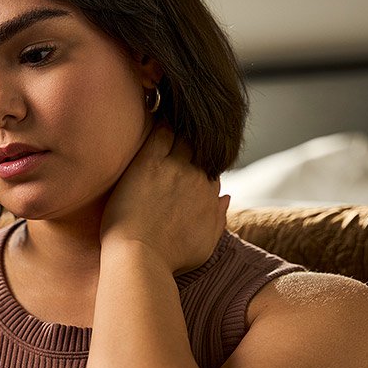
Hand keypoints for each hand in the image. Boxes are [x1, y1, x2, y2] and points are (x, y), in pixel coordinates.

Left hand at [100, 123, 228, 273]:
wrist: (141, 257)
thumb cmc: (170, 258)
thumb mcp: (205, 244)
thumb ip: (218, 218)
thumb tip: (226, 197)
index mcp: (209, 194)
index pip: (211, 164)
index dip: (203, 156)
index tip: (192, 150)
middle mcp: (196, 177)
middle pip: (201, 146)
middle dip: (195, 135)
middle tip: (184, 122)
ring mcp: (174, 168)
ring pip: (183, 135)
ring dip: (180, 123)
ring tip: (173, 110)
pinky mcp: (149, 163)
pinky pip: (160, 133)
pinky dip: (162, 121)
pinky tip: (155, 110)